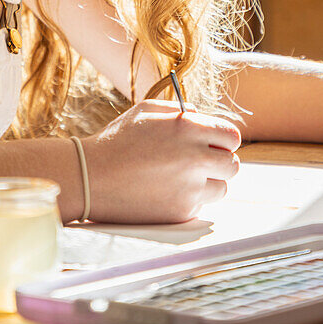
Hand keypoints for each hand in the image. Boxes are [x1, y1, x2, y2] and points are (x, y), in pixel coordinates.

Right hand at [79, 99, 240, 223]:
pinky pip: (200, 206)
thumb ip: (181, 111)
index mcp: (189, 128)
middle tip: (201, 163)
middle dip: (220, 162)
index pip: (232, 136)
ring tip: (182, 179)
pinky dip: (189, 200)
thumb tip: (203, 118)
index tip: (214, 144)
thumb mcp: (146, 111)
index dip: (224, 140)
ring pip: (222, 188)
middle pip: (232, 165)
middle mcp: (195, 158)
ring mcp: (190, 188)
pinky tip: (165, 192)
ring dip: (208, 184)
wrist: (89, 177)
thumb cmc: (116, 141)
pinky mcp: (181, 212)